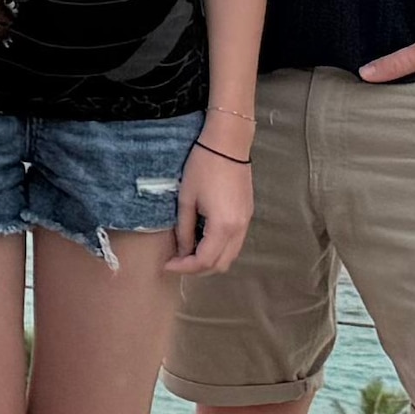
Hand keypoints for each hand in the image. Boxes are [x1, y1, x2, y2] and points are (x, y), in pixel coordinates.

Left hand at [166, 135, 255, 275]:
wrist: (228, 144)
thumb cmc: (202, 167)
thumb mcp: (187, 199)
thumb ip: (185, 229)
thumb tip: (182, 250)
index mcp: (223, 226)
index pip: (204, 261)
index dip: (184, 267)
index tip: (167, 264)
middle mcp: (239, 229)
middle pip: (221, 264)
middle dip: (197, 269)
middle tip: (176, 262)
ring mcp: (246, 223)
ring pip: (230, 256)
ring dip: (210, 260)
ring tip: (187, 253)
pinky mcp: (247, 215)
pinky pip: (235, 243)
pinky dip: (219, 249)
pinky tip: (202, 240)